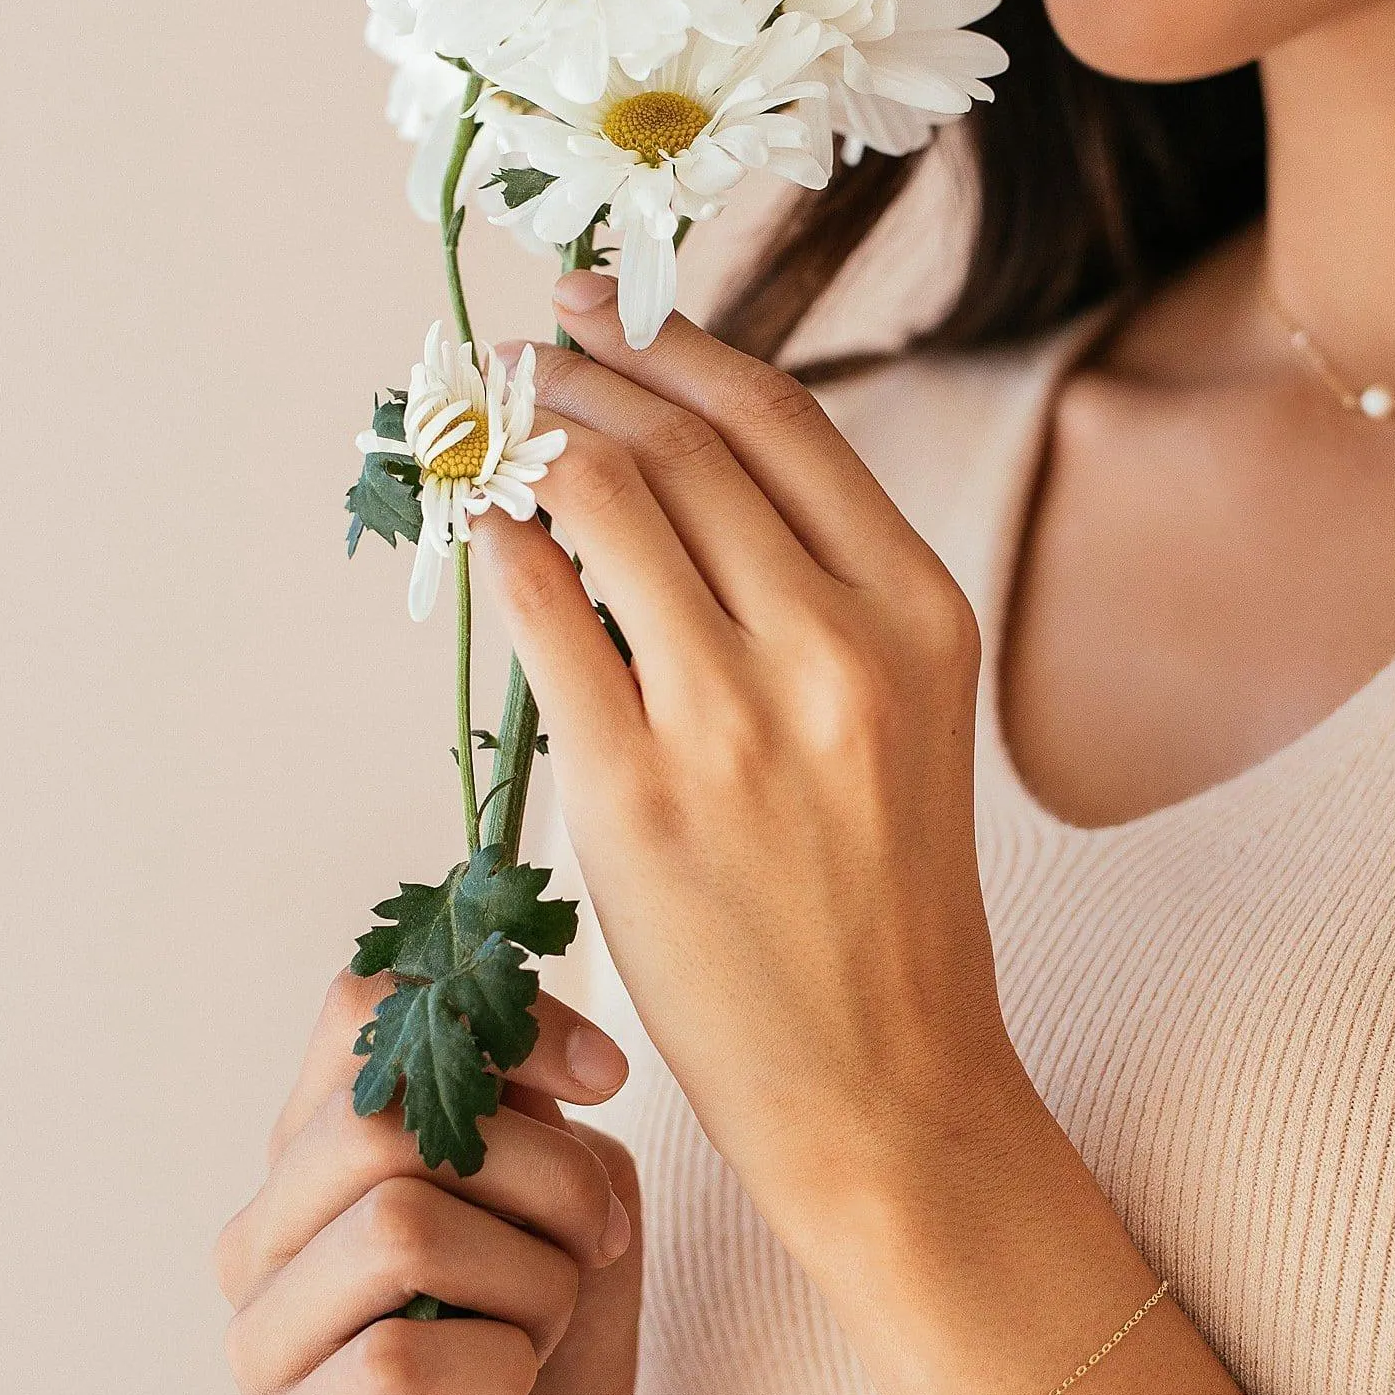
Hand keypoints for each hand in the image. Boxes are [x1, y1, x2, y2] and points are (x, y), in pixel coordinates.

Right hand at [215, 968, 642, 1394]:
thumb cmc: (547, 1325)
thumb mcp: (560, 1187)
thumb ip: (528, 1106)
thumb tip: (544, 1063)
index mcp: (321, 1140)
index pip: (363, 1005)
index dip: (501, 1020)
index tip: (606, 1078)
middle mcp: (265, 1225)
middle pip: (387, 1122)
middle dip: (539, 1175)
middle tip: (592, 1240)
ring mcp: (257, 1336)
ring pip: (398, 1231)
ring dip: (529, 1282)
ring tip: (539, 1331)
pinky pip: (396, 1363)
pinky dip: (495, 1372)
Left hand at [469, 271, 1024, 1242]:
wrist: (890, 1088)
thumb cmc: (885, 907)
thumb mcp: (902, 720)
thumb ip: (812, 595)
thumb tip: (659, 477)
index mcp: (920, 610)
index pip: (779, 417)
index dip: (674, 340)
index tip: (607, 306)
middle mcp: (839, 642)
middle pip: (679, 440)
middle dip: (579, 368)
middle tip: (520, 354)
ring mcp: (737, 716)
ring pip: (603, 498)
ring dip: (524, 435)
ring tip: (484, 424)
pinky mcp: (639, 792)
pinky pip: (542, 611)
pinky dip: (496, 541)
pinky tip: (474, 521)